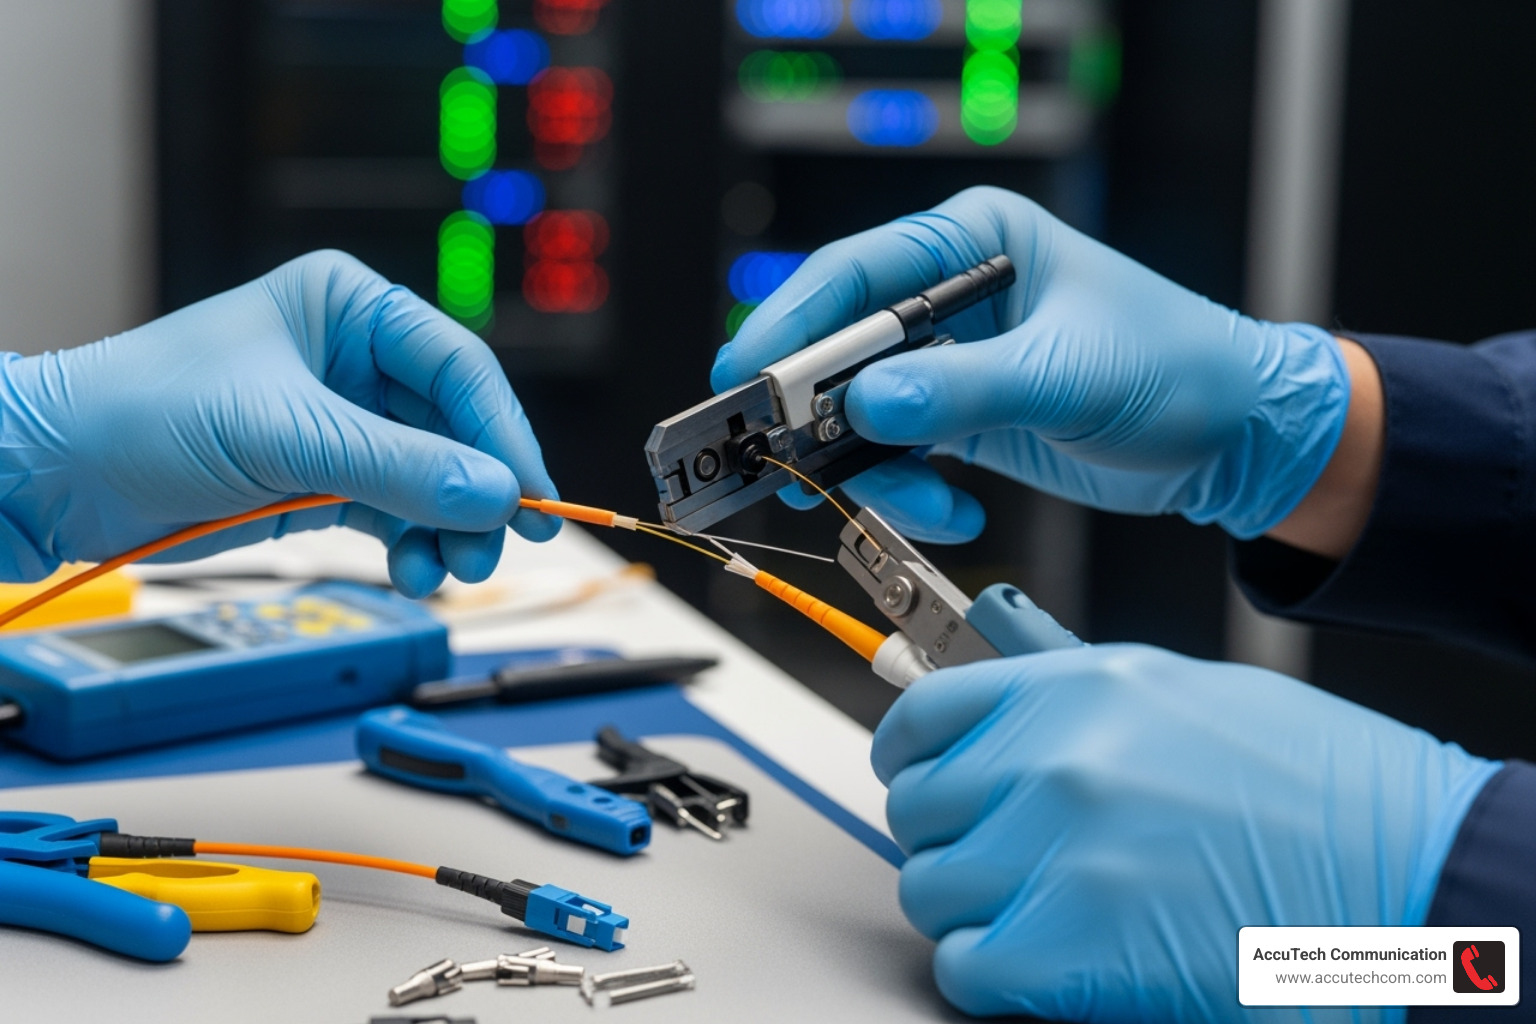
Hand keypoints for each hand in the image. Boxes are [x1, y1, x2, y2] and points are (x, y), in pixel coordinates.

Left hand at [0, 250, 558, 595]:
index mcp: (350, 308)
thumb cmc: (142, 412)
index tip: (529, 493)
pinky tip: (417, 571)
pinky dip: (415, 545)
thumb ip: (397, 466)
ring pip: (433, 479)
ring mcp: (343, 424)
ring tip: (448, 570)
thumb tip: (497, 495)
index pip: (459, 368)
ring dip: (449, 528)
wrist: (55, 476)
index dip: (502, 433)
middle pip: (455, 431)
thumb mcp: (283, 433)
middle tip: (497, 545)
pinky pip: (397, 512)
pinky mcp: (324, 479)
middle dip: (478, 492)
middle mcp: (356, 361)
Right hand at [712, 186, 1349, 543]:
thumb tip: (865, 404)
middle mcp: (951, 300)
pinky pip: (898, 458)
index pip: (855, 275)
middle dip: (815, 412)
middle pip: (841, 349)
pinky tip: (957, 511)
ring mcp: (951, 365)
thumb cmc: (1181, 372)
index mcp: (974, 244)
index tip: (748, 375)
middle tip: (781, 457)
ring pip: (859, 416)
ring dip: (869, 470)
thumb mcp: (1068, 375)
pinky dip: (911, 495)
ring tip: (912, 505)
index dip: (792, 325)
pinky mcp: (960, 420)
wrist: (1235, 442)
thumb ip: (964, 390)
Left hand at [872, 645, 1497, 1020]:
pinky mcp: (1071, 949)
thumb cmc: (1320, 789)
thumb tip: (995, 723)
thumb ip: (1071, 704)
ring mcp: (1055, 853)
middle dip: (948, 835)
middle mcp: (1052, 760)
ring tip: (1037, 907)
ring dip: (972, 906)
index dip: (907, 751)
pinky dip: (992, 970)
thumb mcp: (1182, 697)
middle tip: (998, 854)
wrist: (1410, 876)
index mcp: (1077, 689)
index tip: (913, 774)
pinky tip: (1043, 957)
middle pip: (918, 808)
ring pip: (931, 889)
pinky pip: (966, 965)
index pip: (923, 713)